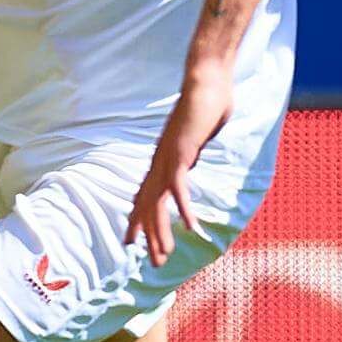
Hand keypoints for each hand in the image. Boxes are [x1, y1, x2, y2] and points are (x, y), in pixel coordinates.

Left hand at [131, 65, 234, 259]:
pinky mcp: (180, 153)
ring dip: (161, 232)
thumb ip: (194, 147)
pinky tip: (190, 227)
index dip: (138, 220)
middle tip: (154, 262)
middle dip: (150, 236)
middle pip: (149, 206)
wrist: (207, 80)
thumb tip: (193, 154)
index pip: (145, 195)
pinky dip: (183, 209)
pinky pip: (179, 188)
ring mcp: (168, 158)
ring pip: (159, 203)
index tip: (132, 242)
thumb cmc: (208, 101)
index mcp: (164, 158)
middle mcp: (160, 162)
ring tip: (164, 256)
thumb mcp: (199, 133)